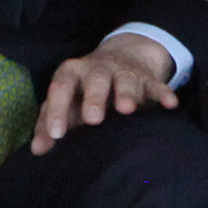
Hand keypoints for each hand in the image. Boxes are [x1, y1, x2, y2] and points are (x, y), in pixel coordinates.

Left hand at [30, 33, 178, 153]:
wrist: (121, 57)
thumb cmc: (85, 90)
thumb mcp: (66, 101)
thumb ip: (50, 124)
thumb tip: (37, 150)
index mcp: (72, 72)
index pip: (61, 87)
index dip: (58, 110)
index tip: (58, 135)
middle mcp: (98, 68)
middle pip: (95, 79)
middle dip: (94, 97)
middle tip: (92, 119)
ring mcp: (125, 72)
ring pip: (126, 80)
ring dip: (126, 93)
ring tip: (126, 109)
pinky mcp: (148, 79)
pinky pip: (156, 85)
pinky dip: (163, 94)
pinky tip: (170, 105)